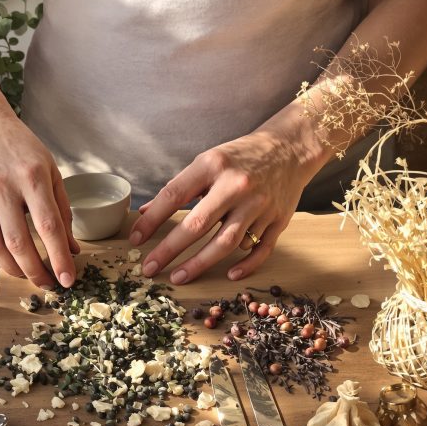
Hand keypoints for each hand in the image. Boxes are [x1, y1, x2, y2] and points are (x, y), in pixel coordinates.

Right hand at [0, 110, 79, 288]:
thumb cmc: (21, 148)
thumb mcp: (50, 171)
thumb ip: (62, 210)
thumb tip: (72, 250)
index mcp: (32, 177)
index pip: (48, 226)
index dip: (59, 258)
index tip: (68, 280)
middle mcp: (3, 188)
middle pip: (19, 243)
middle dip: (36, 271)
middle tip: (49, 284)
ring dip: (14, 269)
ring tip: (28, 274)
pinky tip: (6, 258)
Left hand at [130, 131, 325, 283]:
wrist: (291, 148)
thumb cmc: (242, 157)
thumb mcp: (207, 162)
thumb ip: (180, 188)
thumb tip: (147, 211)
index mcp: (213, 166)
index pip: (174, 196)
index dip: (151, 220)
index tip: (135, 239)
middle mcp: (236, 186)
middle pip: (197, 225)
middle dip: (169, 250)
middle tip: (148, 268)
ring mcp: (260, 205)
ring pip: (226, 242)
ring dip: (199, 264)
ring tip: (178, 277)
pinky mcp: (279, 219)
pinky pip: (260, 249)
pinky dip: (245, 265)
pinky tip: (229, 275)